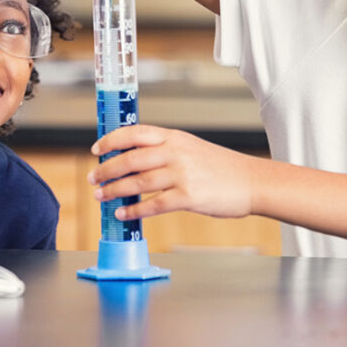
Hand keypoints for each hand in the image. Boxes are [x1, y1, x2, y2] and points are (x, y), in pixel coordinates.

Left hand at [88, 125, 256, 222]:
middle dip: (107, 169)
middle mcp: (175, 152)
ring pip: (137, 181)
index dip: (111, 141)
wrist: (252, 182)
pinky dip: (134, 210)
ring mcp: (182, 174)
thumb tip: (133, 160)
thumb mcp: (191, 147)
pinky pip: (153, 204)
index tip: (96, 150)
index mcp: (174, 136)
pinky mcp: (188, 197)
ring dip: (114, 190)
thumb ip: (165, 150)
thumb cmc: (222, 167)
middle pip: (130, 158)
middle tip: (93, 178)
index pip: (134, 133)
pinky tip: (123, 213)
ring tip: (101, 196)